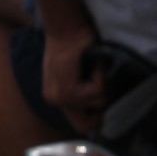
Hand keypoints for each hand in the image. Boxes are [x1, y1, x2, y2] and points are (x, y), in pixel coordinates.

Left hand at [42, 15, 106, 132]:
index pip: (79, 124)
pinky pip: (98, 91)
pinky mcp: (69, 91)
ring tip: (91, 67)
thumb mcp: (74, 73)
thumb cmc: (73, 46)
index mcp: (55, 98)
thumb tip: (102, 113)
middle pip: (86, 125)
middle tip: (97, 84)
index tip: (102, 105)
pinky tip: (91, 64)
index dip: (95, 119)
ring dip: (101, 82)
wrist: (65, 30)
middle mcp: (54, 100)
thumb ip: (82, 92)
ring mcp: (61, 98)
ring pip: (99, 102)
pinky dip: (100, 76)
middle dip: (100, 106)